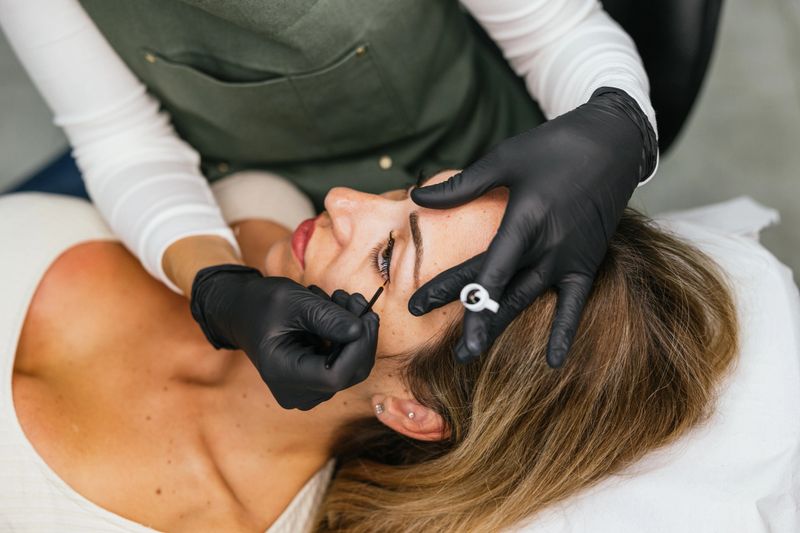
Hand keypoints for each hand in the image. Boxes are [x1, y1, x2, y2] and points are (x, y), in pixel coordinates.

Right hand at [191, 265, 378, 409]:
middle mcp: (295, 392)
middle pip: (349, 373)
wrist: (242, 313)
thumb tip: (360, 329)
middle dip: (361, 335)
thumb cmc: (262, 304)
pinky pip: (345, 364)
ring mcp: (306, 391)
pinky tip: (334, 313)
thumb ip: (327, 316)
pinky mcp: (315, 383)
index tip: (366, 316)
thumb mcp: (293, 301)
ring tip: (339, 299)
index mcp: (281, 373)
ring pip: (352, 367)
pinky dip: (347, 338)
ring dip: (355, 332)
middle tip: (355, 298)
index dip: (358, 349)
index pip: (335, 376)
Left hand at [409, 88, 656, 367]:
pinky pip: (575, 304)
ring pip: (527, 300)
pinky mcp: (587, 263)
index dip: (454, 290)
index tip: (421, 306)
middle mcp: (547, 247)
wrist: (613, 143)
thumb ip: (462, 186)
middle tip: (450, 351)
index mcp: (525, 221)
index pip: (486, 268)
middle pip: (502, 291)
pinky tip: (554, 361)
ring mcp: (569, 259)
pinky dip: (565, 331)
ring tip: (472, 354)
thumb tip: (416, 198)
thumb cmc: (554, 147)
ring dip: (499, 326)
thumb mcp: (504, 159)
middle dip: (473, 320)